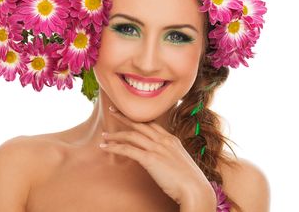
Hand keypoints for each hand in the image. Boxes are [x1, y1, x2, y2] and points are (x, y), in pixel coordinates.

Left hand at [100, 106, 216, 208]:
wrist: (196, 190)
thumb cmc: (190, 180)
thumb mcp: (180, 161)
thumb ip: (169, 154)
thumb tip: (160, 157)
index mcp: (171, 139)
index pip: (151, 123)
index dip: (138, 118)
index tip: (129, 115)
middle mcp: (163, 140)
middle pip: (140, 123)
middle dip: (124, 117)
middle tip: (113, 111)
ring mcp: (157, 148)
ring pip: (131, 135)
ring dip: (116, 135)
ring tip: (104, 136)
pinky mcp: (150, 159)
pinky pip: (128, 149)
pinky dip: (114, 147)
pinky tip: (105, 148)